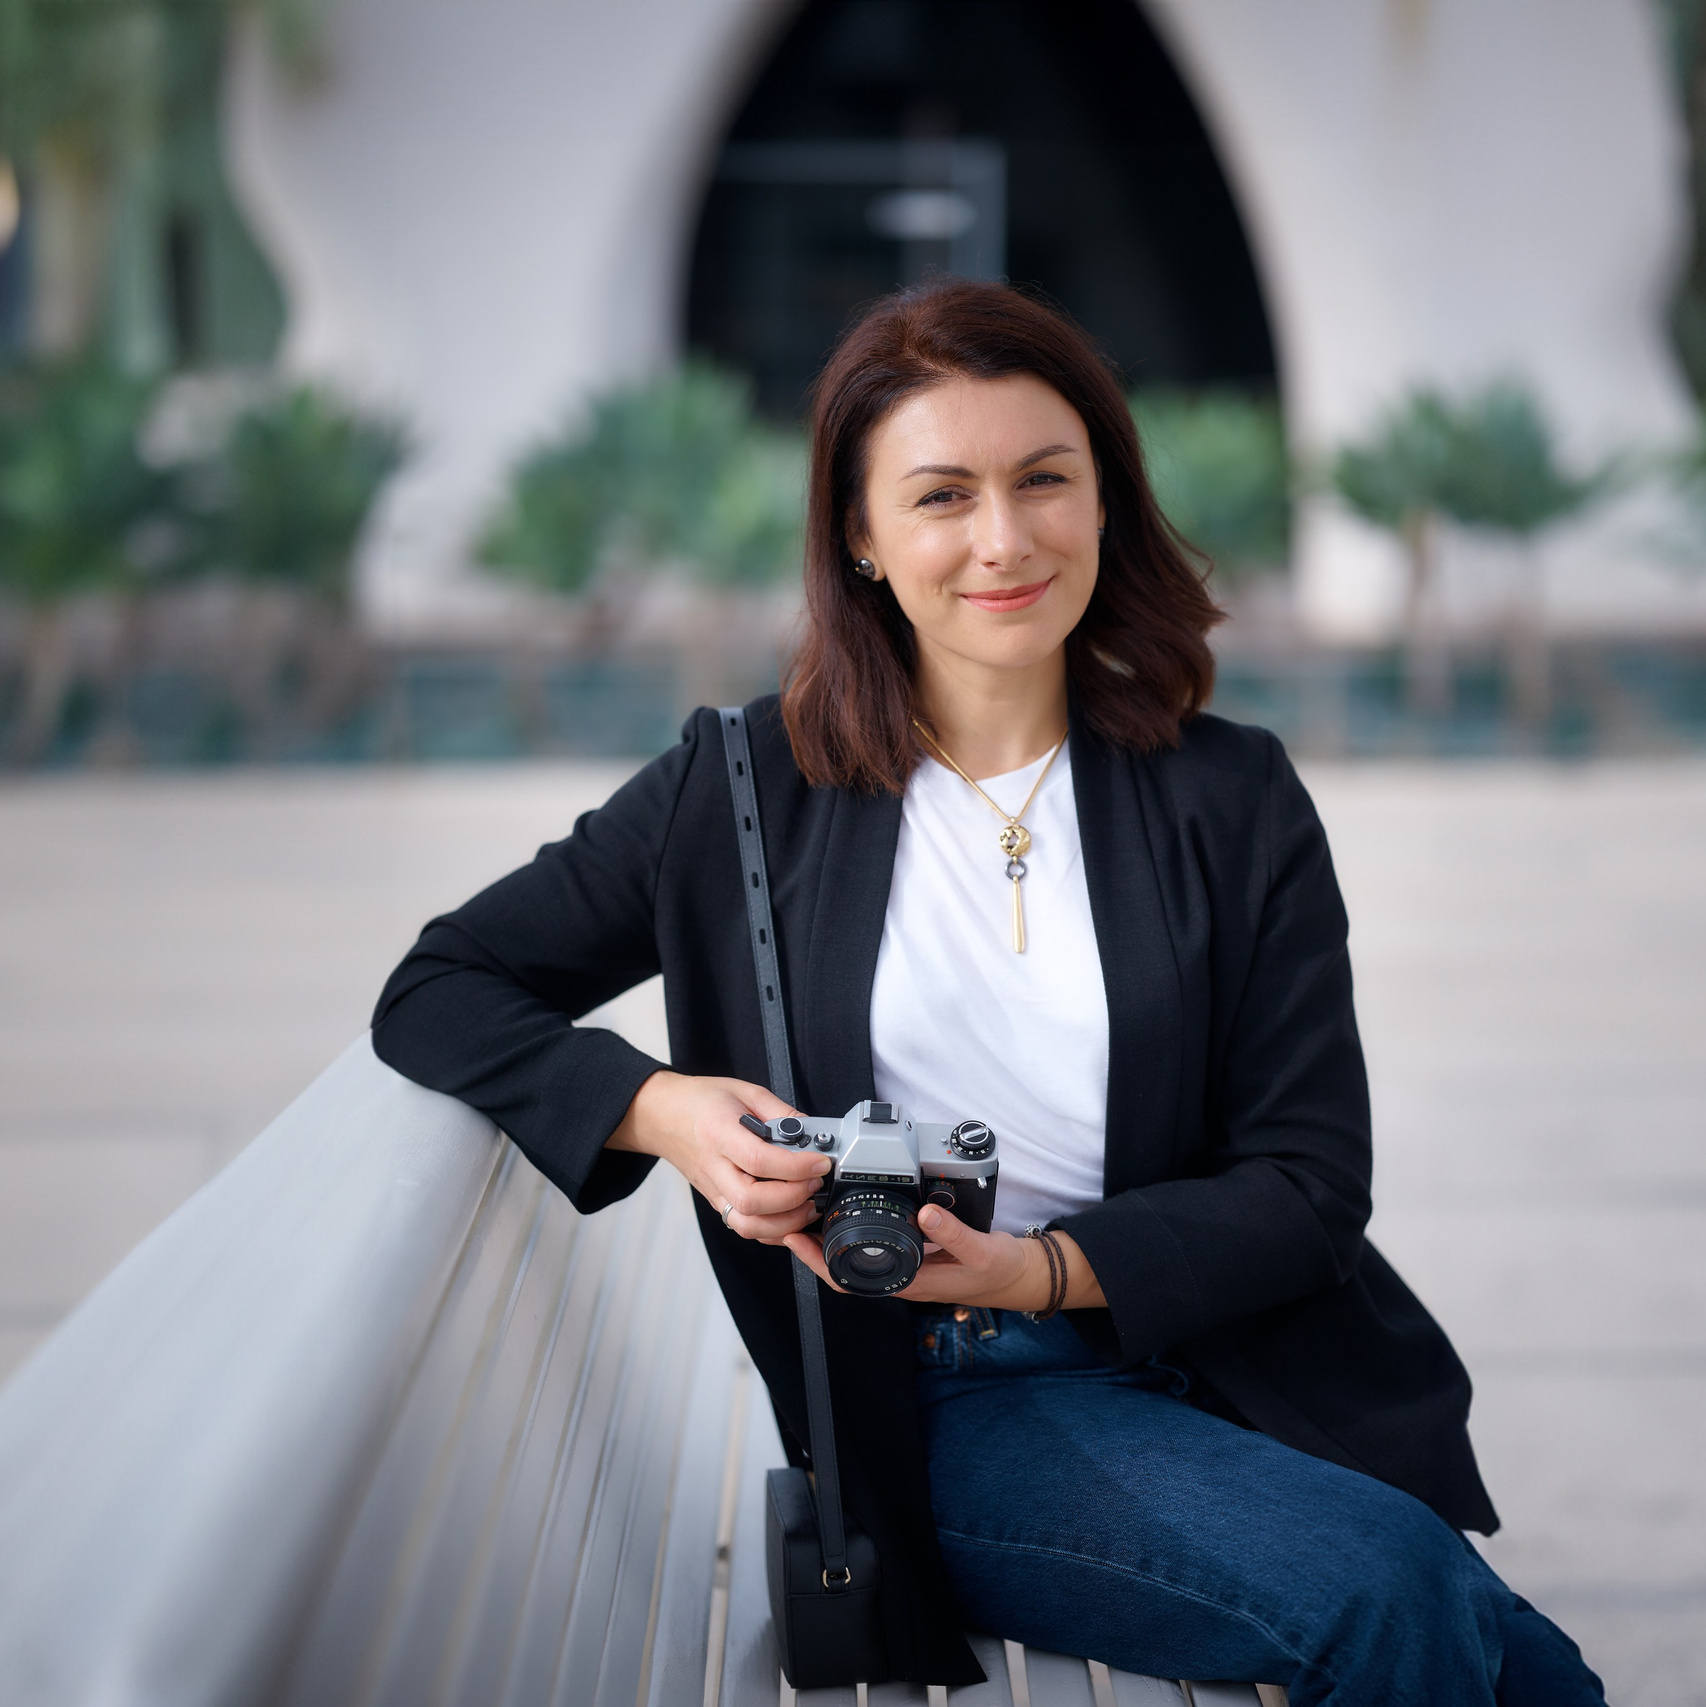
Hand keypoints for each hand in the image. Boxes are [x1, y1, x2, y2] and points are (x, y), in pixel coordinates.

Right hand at [607, 1070, 830, 1242]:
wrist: (662, 1116)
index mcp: (718, 1132)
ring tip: (808, 1203)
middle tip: (815, 1181)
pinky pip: (744, 1228)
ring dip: (785, 1222)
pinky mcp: (716, 1202)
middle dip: (793, 1197)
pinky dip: (772, 1231)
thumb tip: (814, 1133)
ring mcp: (713, 1190)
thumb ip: (781, 1112)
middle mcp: (713, 1167)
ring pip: (747, 1224)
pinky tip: (791, 1216)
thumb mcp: (745, 1091)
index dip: (795, 1166)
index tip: (821, 1161)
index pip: (758, 1160)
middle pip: (751, 1201)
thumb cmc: (701, 1101)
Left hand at [784, 1204, 1104, 1310]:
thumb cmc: (999, 1271)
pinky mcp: (914, 1254)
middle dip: (812, 1248)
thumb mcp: (981, 1251)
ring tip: (808, 1212)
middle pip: (844, 1270)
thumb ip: (954, 1234)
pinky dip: (855, 1233)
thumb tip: (924, 1215)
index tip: (797, 1238)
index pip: (851, 1280)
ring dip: (829, 1241)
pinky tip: (847, 1213)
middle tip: (789, 1217)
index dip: (818, 1262)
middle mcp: (901, 1277)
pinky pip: (874, 1247)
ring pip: (856, 1259)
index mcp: (909, 1282)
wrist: (1020, 1277)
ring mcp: (906, 1267)